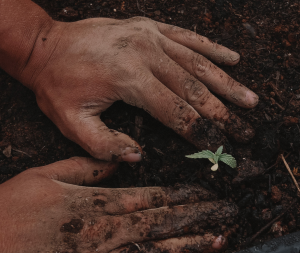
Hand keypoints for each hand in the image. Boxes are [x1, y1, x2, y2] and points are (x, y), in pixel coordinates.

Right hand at [0, 157, 237, 252]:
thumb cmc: (8, 212)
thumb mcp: (44, 176)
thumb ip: (84, 167)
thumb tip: (117, 161)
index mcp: (94, 203)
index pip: (150, 197)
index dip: (181, 195)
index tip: (206, 193)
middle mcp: (104, 232)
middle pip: (160, 223)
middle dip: (197, 218)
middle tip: (227, 215)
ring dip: (188, 247)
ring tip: (217, 242)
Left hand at [22, 17, 257, 161]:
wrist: (46, 47)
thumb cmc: (58, 86)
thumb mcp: (72, 123)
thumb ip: (105, 146)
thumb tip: (138, 157)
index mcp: (129, 79)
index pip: (175, 112)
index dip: (200, 132)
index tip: (220, 147)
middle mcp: (146, 54)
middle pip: (194, 89)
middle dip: (222, 114)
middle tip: (246, 131)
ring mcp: (150, 36)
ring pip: (198, 63)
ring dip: (227, 84)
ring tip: (250, 100)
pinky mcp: (150, 28)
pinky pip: (188, 38)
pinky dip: (212, 50)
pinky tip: (233, 58)